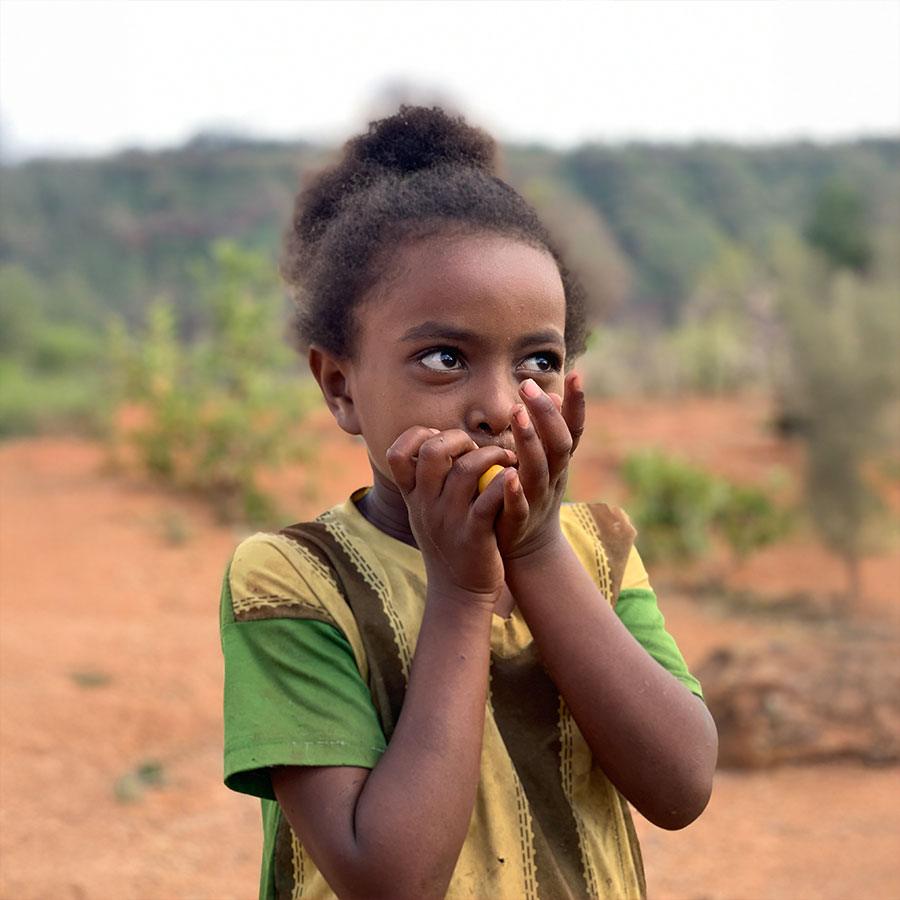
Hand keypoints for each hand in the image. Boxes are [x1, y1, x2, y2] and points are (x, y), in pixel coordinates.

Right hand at [386, 427, 515, 599]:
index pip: (397, 453)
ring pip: (466, 470)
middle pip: (433, 453)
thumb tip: (438, 439)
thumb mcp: (427, 511)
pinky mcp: (474, 535)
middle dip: (459, 438)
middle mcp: (427, 505)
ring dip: (491, 455)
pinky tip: (514, 476)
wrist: (459, 592)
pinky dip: (504, 483)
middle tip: (476, 447)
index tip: (441, 438)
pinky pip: (488, 500)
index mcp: (413, 497)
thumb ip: (429, 480)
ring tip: (507, 458)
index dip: (418, 435)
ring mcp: (449, 520)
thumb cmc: (449, 543)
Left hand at [484, 371, 584, 559]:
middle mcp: (554, 478)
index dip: (577, 404)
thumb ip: (548, 433)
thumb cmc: (531, 496)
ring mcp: (538, 499)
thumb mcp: (545, 462)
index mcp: (559, 462)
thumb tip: (552, 395)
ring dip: (529, 440)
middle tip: (527, 385)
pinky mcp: (519, 521)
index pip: (573, 429)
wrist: (528, 550)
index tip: (576, 374)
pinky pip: (519, 505)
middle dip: (546, 414)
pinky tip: (509, 475)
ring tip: (517, 412)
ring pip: (539, 469)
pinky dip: (516, 490)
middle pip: (559, 444)